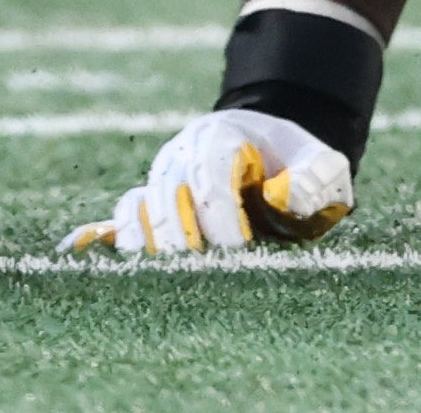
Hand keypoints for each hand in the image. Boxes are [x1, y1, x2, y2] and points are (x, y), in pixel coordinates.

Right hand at [65, 106, 357, 256]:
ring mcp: (158, 178)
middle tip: (205, 277)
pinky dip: (112, 241)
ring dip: (154, 249)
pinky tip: (99, 264)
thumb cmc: (295, 163)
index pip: (210, 174)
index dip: (220, 214)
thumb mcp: (321, 162)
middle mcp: (179, 154)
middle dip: (186, 241)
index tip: (238, 252)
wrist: (264, 147)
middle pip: (169, 197)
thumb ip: (316, 177)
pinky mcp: (146, 202)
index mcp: (219, 136)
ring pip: (141, 211)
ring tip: (170, 284)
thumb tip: (286, 201)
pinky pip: (122, 220)